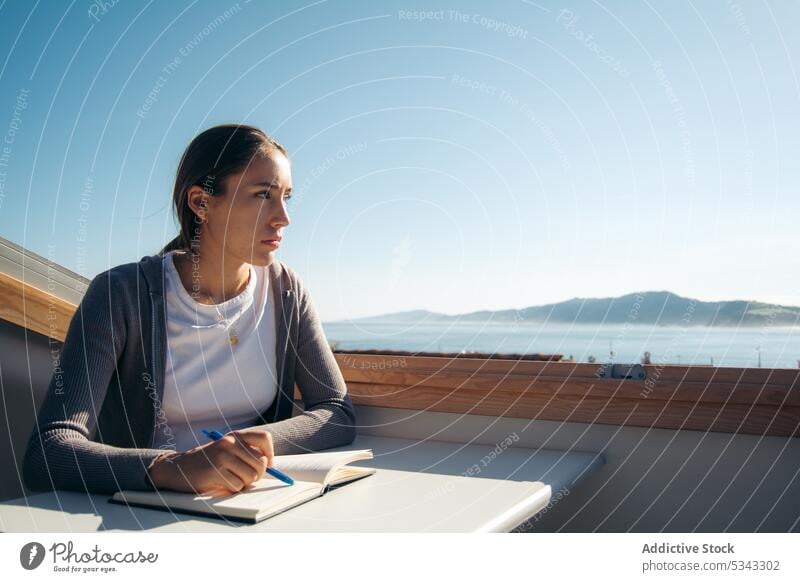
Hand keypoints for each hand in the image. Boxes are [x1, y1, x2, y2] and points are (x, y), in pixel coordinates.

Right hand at [148, 429, 274, 495]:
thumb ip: (246, 453)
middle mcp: (230, 443)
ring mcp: (222, 456)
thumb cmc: (208, 462)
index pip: (264, 438)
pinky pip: (237, 485)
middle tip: (247, 478)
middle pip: (261, 463)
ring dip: (244, 483)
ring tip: (232, 479)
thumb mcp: (227, 450)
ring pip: (250, 476)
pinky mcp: (215, 471)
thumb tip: (269, 465)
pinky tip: (222, 483)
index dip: (270, 453)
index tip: (268, 464)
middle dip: (257, 475)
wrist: (179, 468)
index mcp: (235, 436)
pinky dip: (233, 488)